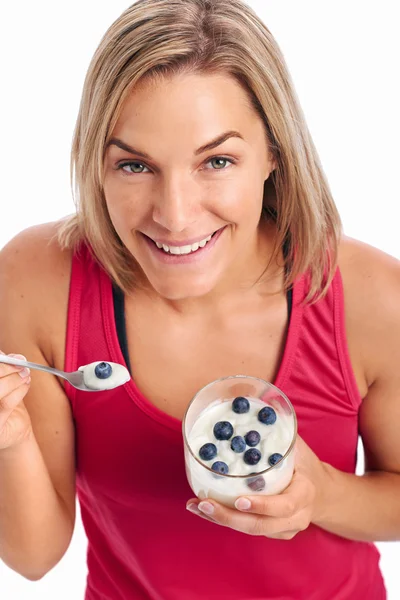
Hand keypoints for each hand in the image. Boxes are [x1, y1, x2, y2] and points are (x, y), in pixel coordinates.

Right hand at [0, 351, 31, 450]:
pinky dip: (20, 390)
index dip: (0, 360)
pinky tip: (26, 383)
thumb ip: (4, 367)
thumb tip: (15, 357)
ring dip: (14, 379)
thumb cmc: (4, 403)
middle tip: (21, 364)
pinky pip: (6, 404)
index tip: (12, 357)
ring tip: (25, 374)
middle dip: (7, 368)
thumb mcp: (3, 381)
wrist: (12, 430)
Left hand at [186, 436, 328, 538]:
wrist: (322, 492)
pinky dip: (225, 521)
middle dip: (229, 517)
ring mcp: (284, 529)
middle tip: (205, 503)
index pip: (283, 505)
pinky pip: (248, 529)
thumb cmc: (306, 464)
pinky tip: (204, 510)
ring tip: (197, 506)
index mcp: (303, 494)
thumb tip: (256, 404)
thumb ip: (279, 430)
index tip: (239, 500)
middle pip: (260, 525)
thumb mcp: (297, 446)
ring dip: (221, 520)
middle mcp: (295, 517)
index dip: (261, 505)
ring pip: (250, 530)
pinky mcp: (273, 533)